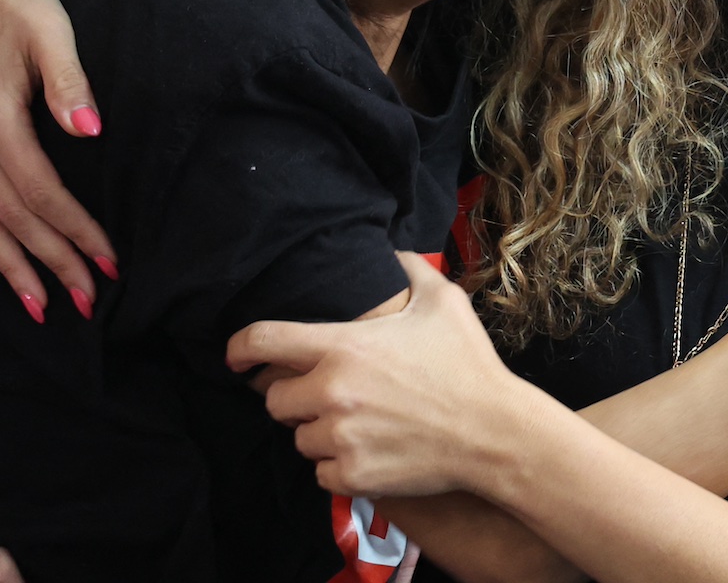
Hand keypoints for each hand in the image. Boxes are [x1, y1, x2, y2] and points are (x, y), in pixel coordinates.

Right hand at [0, 0, 114, 320]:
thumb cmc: (21, 10)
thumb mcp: (51, 33)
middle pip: (13, 220)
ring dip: (12, 270)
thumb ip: (69, 82)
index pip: (41, 193)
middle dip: (52, 264)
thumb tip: (89, 129)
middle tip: (87, 302)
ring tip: (42, 309)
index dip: (76, 232)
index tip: (109, 263)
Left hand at [227, 253, 528, 497]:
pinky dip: (338, 465)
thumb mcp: (443, 301)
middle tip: (331, 396)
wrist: (494, 433)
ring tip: (359, 424)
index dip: (238, 348)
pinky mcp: (352, 475)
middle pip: (274, 400)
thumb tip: (391, 252)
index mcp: (342, 347)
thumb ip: (410, 268)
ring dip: (319, 433)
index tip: (233, 357)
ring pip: (299, 439)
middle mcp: (331, 392)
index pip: (263, 341)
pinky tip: (370, 451)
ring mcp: (339, 437)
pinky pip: (321, 473)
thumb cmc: (468, 365)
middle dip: (296, 397)